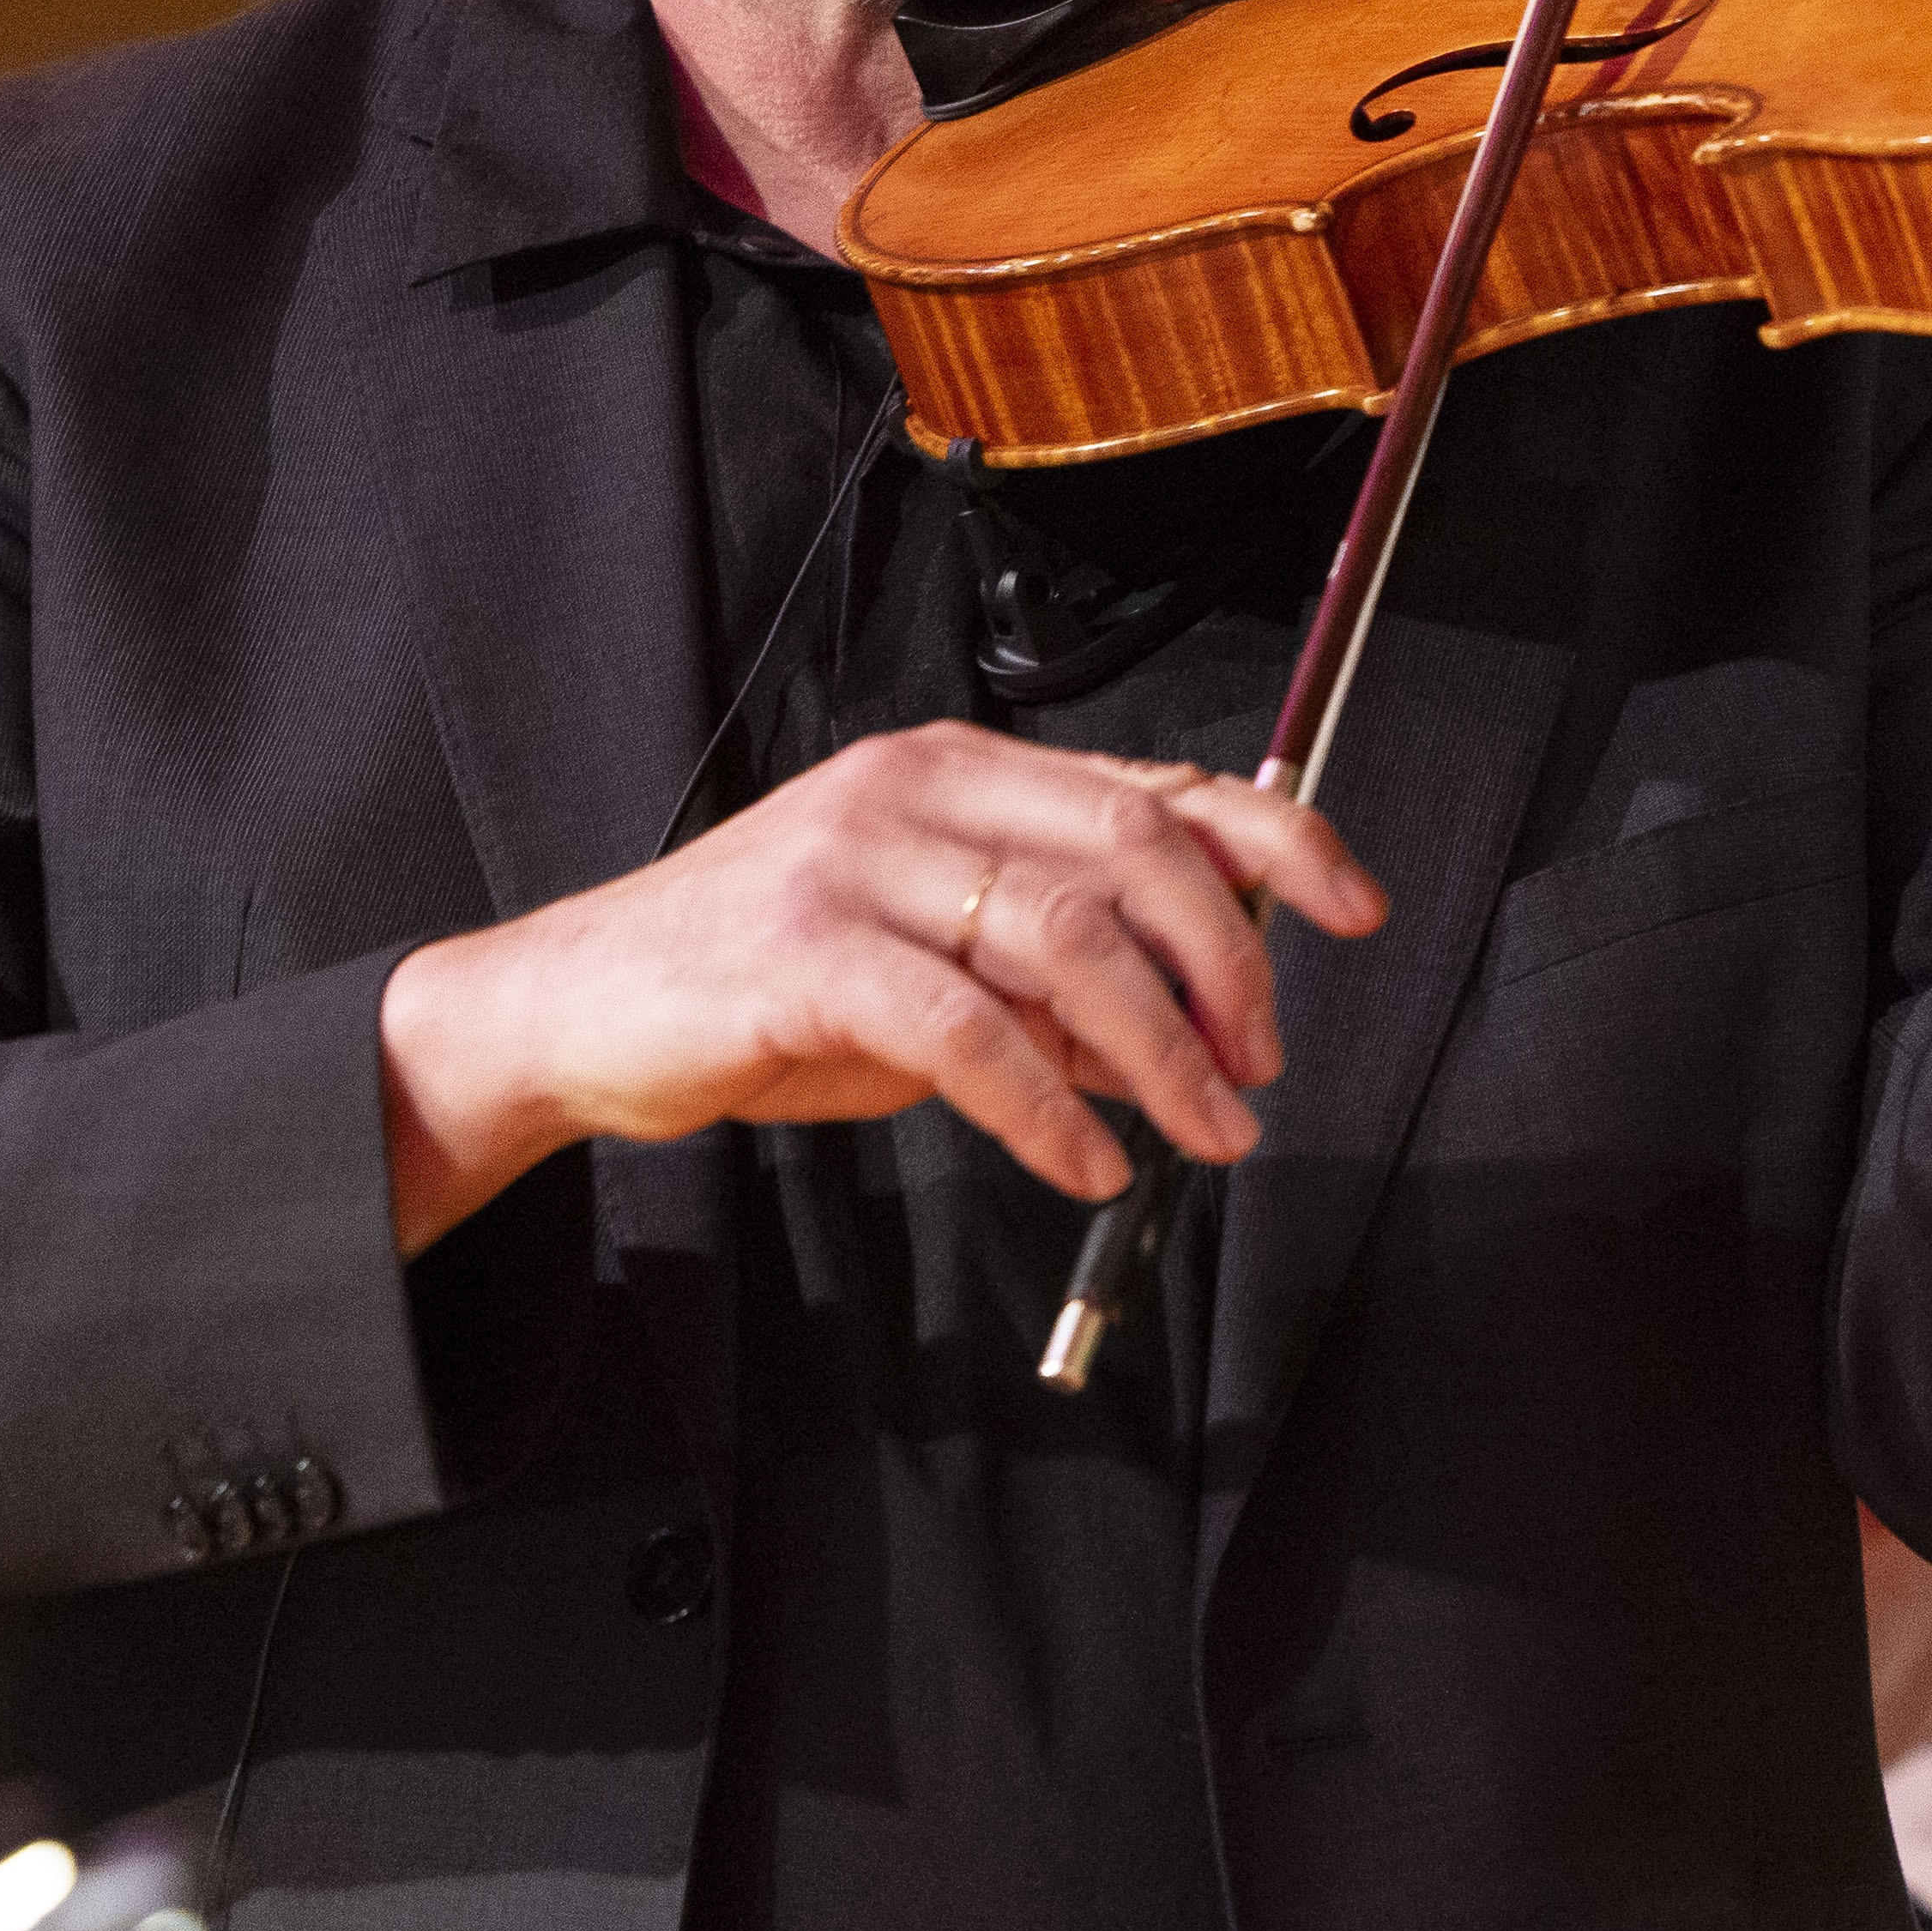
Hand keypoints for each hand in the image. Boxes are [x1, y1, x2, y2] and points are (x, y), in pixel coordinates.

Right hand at [375, 728, 1386, 1256]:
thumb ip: (1057, 984)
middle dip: (1228, 969)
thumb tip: (1191, 1036)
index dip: (1280, 844)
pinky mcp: (807, 950)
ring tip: (1203, 1133)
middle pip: (1136, 851)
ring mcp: (858, 858)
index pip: (1161, 785)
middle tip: (1259, 1068)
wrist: (576, 1008)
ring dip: (1162, 1054)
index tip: (1355, 910)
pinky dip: (1050, 1109)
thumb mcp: (933, 967)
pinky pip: (970, 1030)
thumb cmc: (761, 988)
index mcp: (963, 768)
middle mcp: (918, 787)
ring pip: (1070, 937)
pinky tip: (1087, 1162)